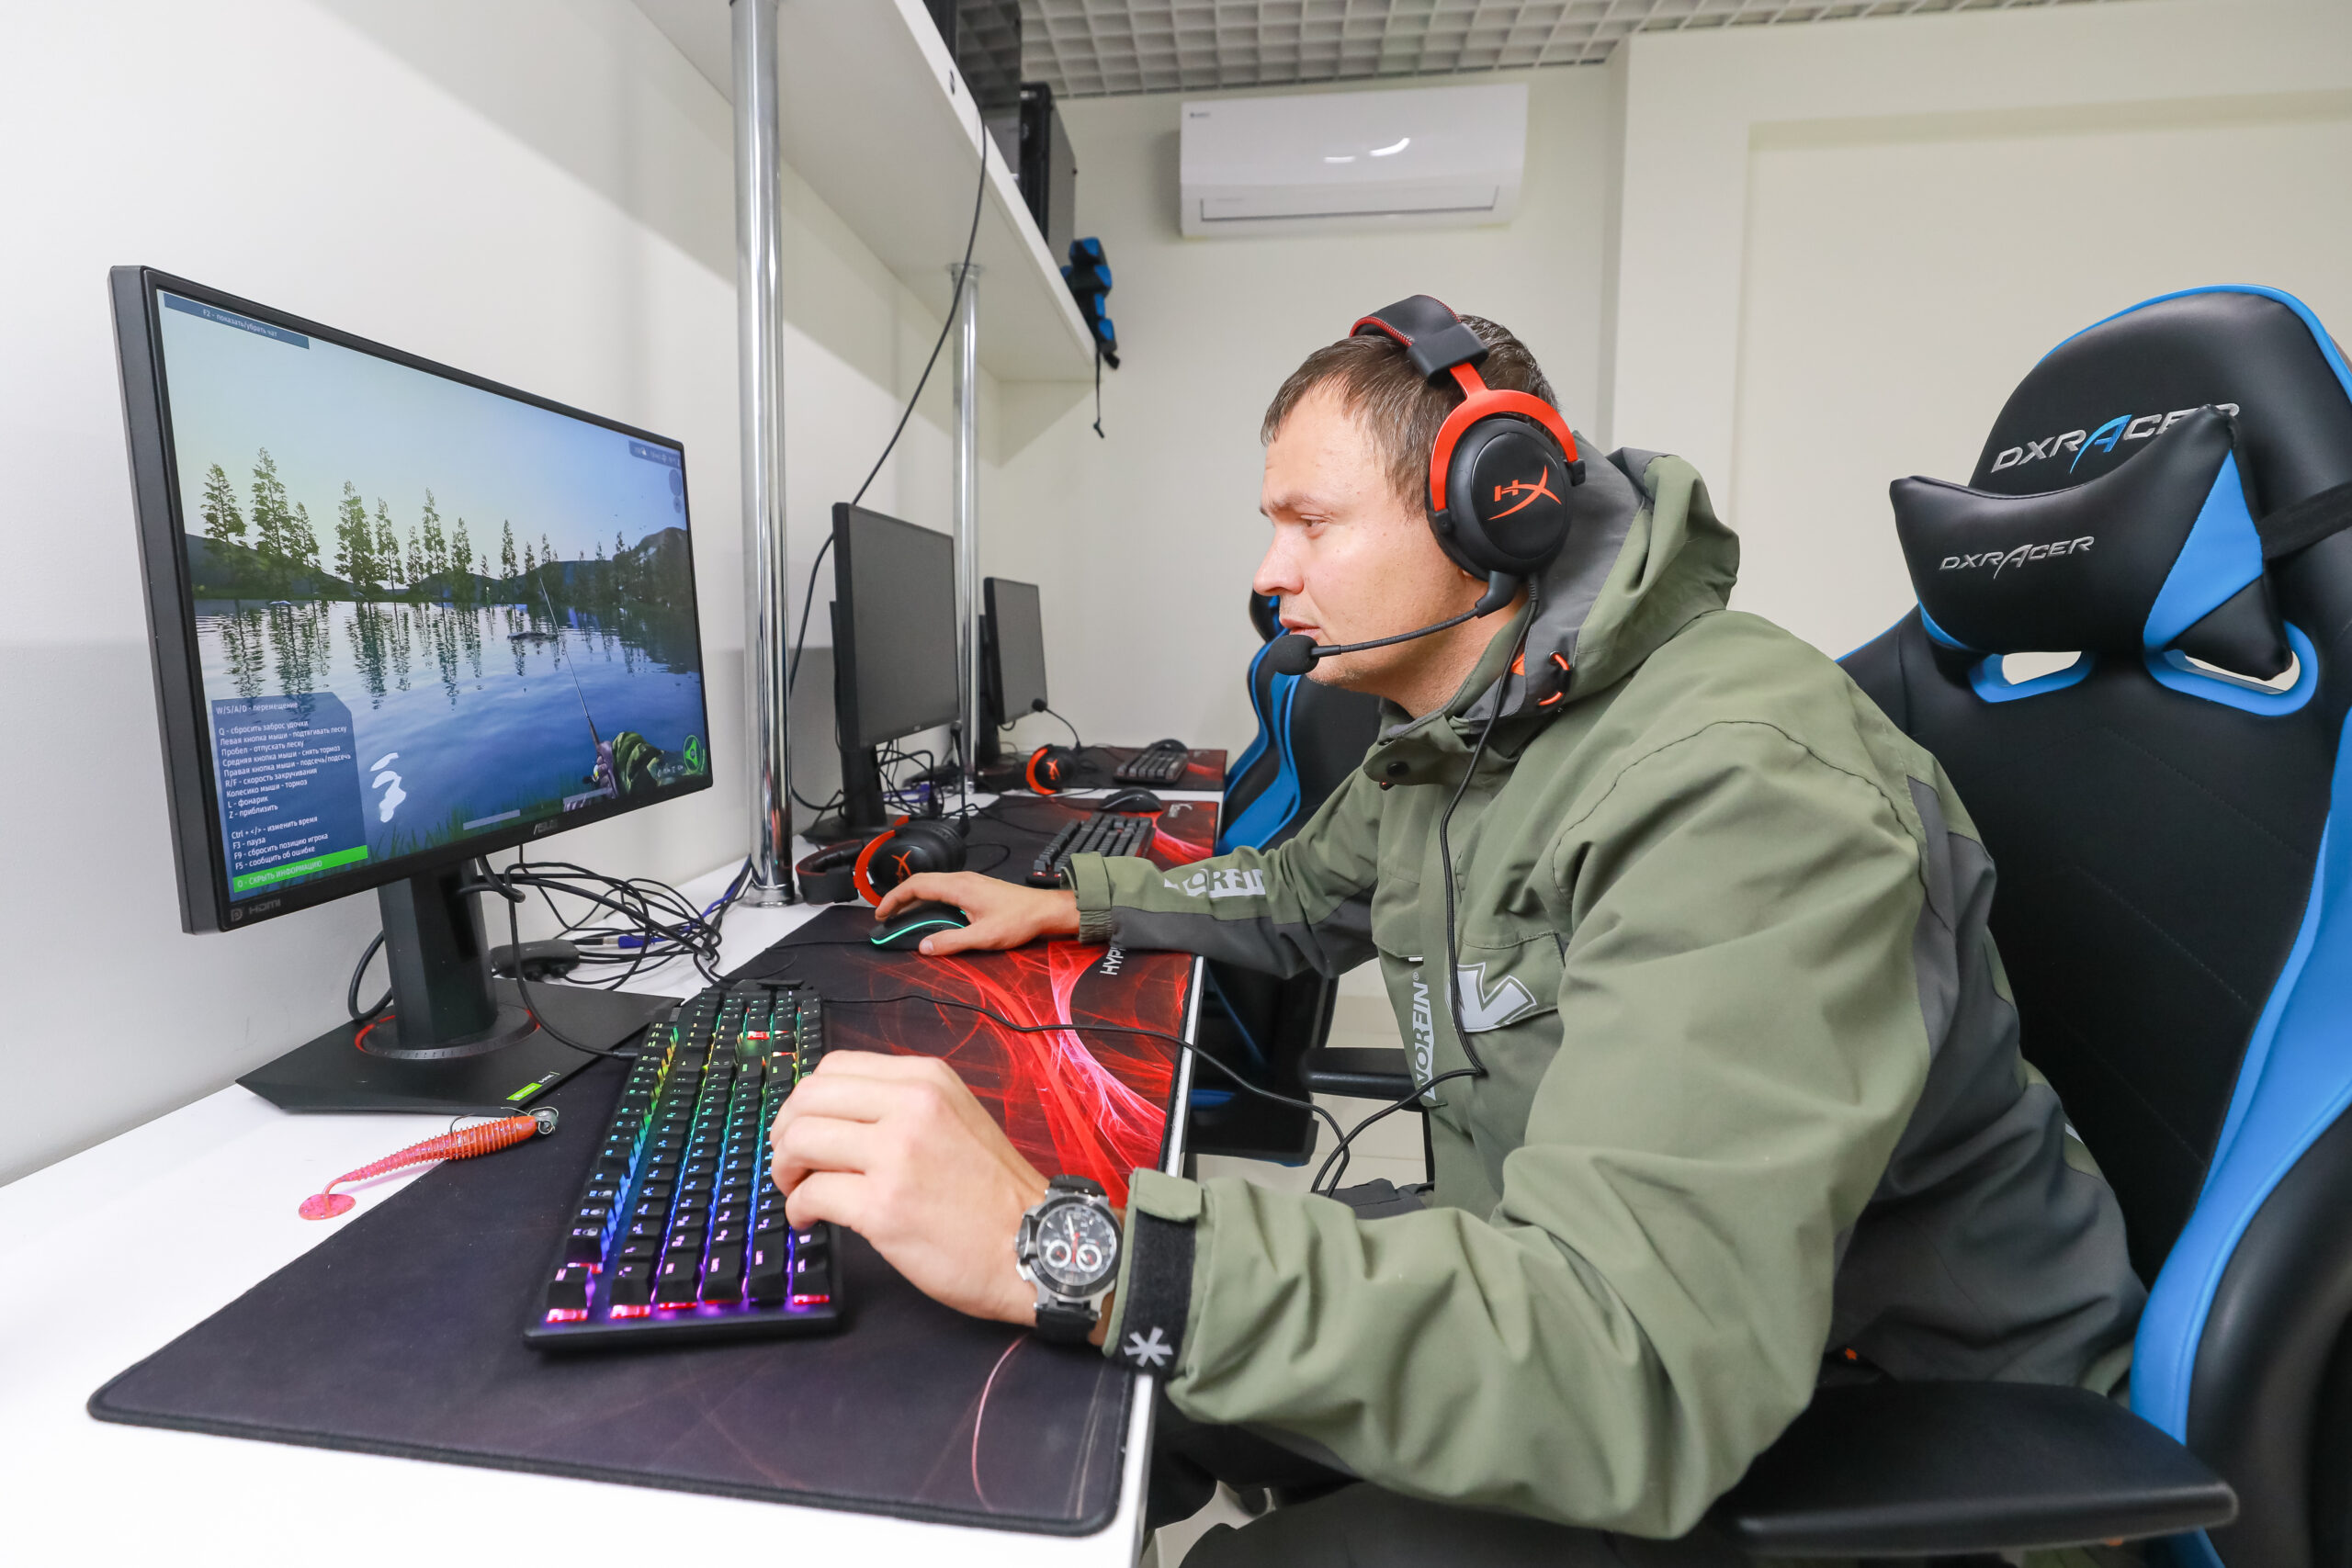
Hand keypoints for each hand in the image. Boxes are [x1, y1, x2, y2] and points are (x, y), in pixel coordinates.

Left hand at [770, 1051, 1048, 1324]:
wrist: (1034, 1245)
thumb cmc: (995, 1193)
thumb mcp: (958, 1117)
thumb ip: (903, 1107)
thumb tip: (835, 1118)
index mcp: (927, 1080)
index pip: (835, 1067)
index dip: (806, 1100)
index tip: (805, 1127)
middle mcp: (911, 1107)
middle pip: (808, 1098)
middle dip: (785, 1131)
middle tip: (791, 1161)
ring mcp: (896, 1155)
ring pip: (801, 1141)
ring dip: (785, 1169)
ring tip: (798, 1191)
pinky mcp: (883, 1207)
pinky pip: (811, 1194)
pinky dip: (798, 1208)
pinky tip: (810, 1219)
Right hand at [874, 871, 1078, 956]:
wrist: (1045, 910)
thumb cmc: (1019, 920)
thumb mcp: (982, 937)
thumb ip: (950, 942)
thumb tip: (923, 946)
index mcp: (959, 887)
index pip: (916, 886)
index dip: (894, 898)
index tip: (881, 913)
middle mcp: (962, 879)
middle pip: (920, 882)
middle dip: (899, 898)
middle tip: (885, 916)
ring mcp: (969, 882)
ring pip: (932, 885)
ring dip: (914, 899)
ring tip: (902, 917)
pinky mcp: (976, 888)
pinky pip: (944, 889)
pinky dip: (929, 899)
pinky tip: (929, 914)